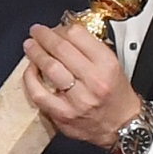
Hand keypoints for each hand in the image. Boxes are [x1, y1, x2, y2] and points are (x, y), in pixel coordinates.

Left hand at [24, 22, 143, 149]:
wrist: (122, 126)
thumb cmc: (116, 95)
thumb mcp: (113, 65)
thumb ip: (90, 49)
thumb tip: (64, 34)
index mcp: (107, 65)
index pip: (78, 36)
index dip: (61, 28)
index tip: (54, 28)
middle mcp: (93, 81)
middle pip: (61, 49)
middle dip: (44, 36)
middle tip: (36, 31)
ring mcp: (77, 99)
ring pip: (49, 68)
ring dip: (35, 53)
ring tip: (30, 46)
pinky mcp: (63, 115)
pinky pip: (39, 94)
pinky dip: (30, 79)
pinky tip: (30, 70)